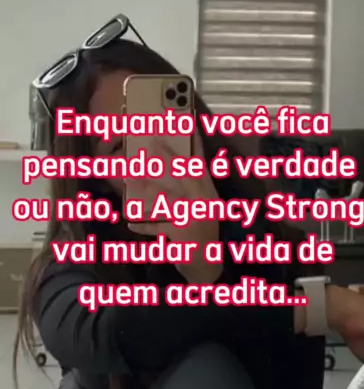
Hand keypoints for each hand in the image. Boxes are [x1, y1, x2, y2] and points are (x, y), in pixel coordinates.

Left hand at [128, 132, 221, 281]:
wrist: (209, 268)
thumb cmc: (202, 236)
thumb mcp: (204, 211)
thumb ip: (193, 190)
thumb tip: (176, 167)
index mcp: (209, 194)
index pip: (202, 164)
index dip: (195, 142)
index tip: (187, 121)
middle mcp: (204, 203)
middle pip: (185, 175)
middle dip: (167, 158)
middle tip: (150, 142)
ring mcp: (193, 219)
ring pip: (166, 198)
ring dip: (146, 189)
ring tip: (129, 180)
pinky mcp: (181, 235)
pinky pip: (157, 227)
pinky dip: (143, 225)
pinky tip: (130, 222)